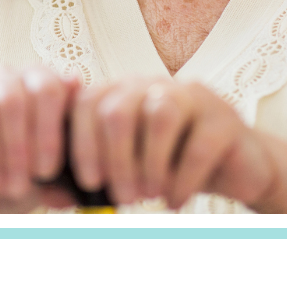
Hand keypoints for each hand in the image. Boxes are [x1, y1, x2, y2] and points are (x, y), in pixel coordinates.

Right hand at [0, 67, 79, 213]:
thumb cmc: (23, 174)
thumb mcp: (51, 169)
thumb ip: (69, 149)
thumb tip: (80, 112)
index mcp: (37, 81)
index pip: (47, 88)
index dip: (47, 132)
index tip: (46, 171)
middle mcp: (3, 75)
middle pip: (12, 97)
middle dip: (17, 149)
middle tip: (18, 186)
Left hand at [70, 78, 286, 212]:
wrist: (234, 164)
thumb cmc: (170, 164)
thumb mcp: (129, 159)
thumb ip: (94, 164)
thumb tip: (52, 189)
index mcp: (124, 91)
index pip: (87, 101)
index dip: (81, 143)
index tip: (88, 182)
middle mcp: (154, 86)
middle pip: (118, 109)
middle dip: (114, 159)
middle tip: (122, 196)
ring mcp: (192, 97)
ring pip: (159, 116)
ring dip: (149, 165)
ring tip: (150, 194)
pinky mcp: (224, 120)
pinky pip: (199, 146)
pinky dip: (182, 181)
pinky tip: (175, 201)